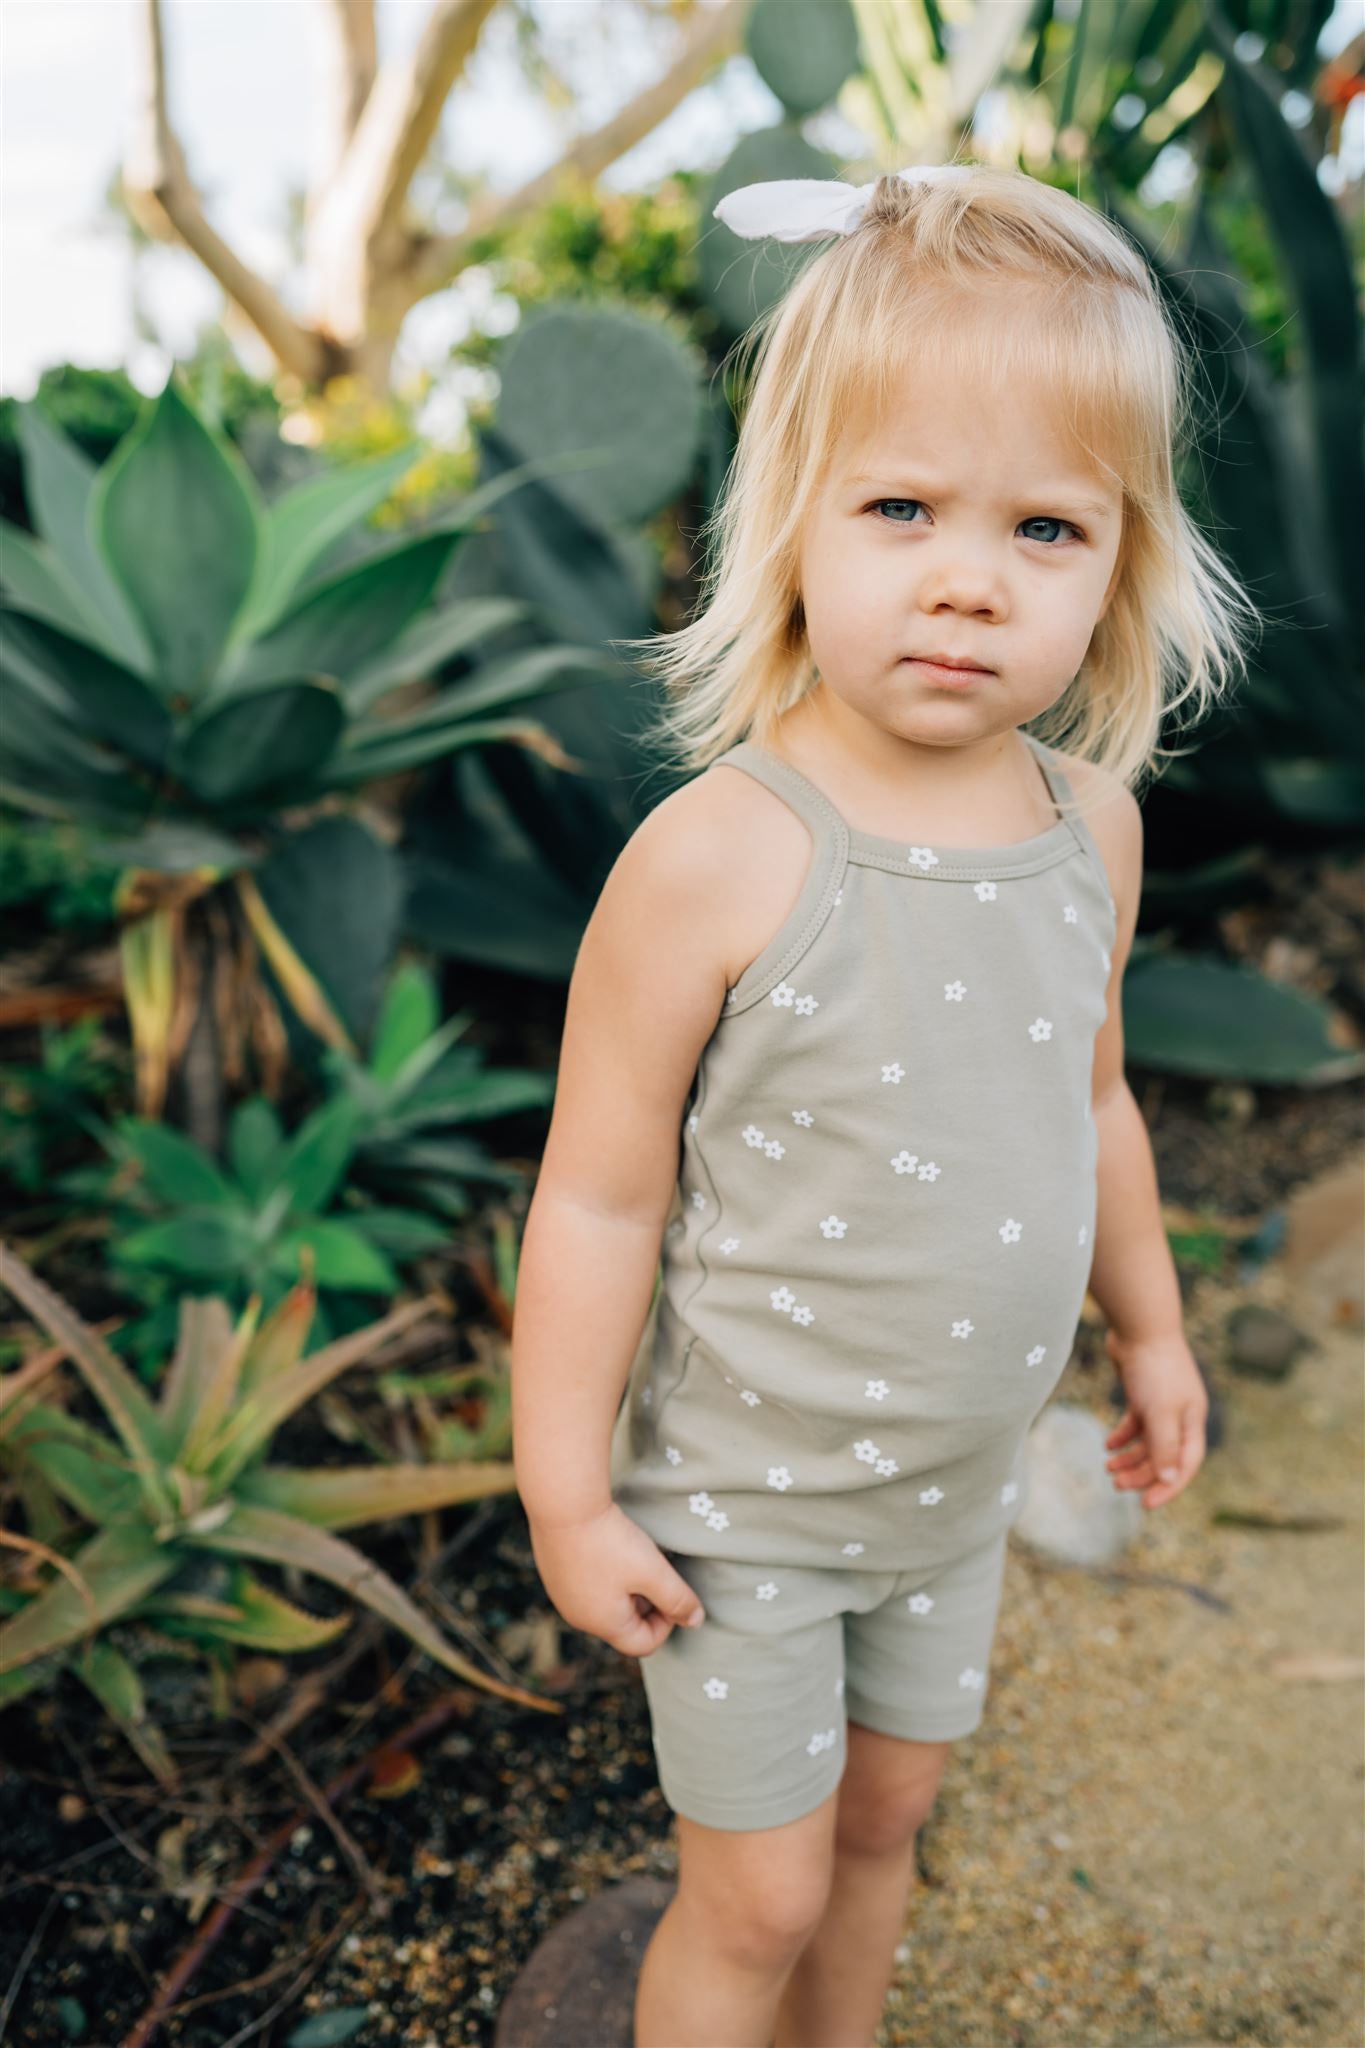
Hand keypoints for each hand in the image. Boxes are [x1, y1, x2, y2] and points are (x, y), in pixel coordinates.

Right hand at [527, 1500, 706, 1656]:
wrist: (562, 1503)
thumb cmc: (610, 1541)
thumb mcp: (653, 1571)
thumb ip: (677, 1599)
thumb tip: (696, 1621)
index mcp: (604, 1624)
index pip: (644, 1644)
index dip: (667, 1622)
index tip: (671, 1589)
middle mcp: (579, 1617)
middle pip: (625, 1624)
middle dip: (646, 1601)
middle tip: (653, 1568)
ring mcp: (563, 1595)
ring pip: (606, 1602)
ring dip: (626, 1586)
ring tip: (632, 1554)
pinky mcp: (555, 1573)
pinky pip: (588, 1584)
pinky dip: (604, 1573)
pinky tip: (608, 1544)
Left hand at [1103, 1327, 1208, 1508]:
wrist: (1139, 1326)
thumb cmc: (1155, 1369)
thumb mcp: (1160, 1414)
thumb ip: (1164, 1448)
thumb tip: (1167, 1481)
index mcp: (1193, 1421)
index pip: (1185, 1465)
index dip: (1168, 1487)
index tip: (1147, 1505)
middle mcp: (1181, 1415)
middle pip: (1163, 1456)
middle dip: (1141, 1473)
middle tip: (1116, 1485)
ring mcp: (1162, 1403)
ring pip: (1147, 1441)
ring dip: (1129, 1457)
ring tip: (1108, 1469)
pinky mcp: (1143, 1392)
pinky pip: (1135, 1423)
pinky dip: (1122, 1436)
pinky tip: (1108, 1445)